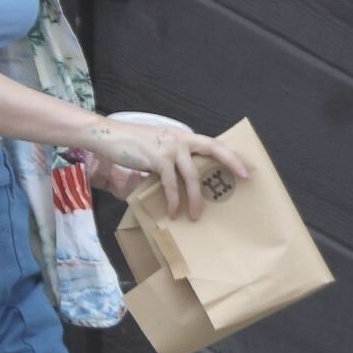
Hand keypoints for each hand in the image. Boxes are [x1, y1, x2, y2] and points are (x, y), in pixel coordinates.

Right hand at [82, 116, 249, 220]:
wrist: (108, 136)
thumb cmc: (130, 143)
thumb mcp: (156, 146)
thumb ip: (171, 156)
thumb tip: (180, 177)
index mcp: (182, 135)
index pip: (211, 143)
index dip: (230, 155)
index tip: (245, 168)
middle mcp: (180, 139)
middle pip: (212, 150)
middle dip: (230, 163)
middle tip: (244, 178)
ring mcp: (170, 148)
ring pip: (192, 176)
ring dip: (195, 199)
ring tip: (196, 216)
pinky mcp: (158, 159)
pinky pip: (171, 185)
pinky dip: (173, 200)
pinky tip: (173, 212)